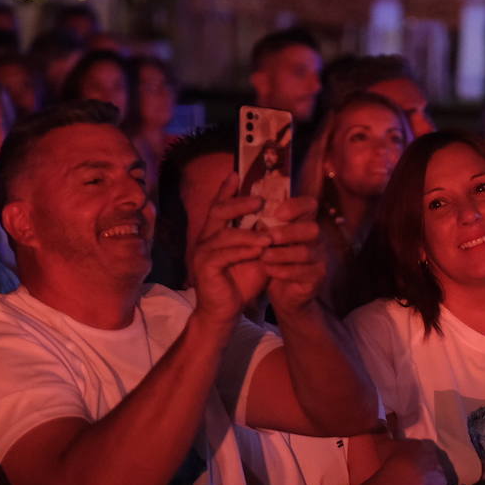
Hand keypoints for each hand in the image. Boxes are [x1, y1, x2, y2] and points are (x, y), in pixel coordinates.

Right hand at [189, 174, 270, 326]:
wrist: (225, 312)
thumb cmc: (240, 283)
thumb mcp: (257, 257)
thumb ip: (263, 239)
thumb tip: (283, 222)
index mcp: (215, 233)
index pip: (219, 206)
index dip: (225, 189)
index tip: (236, 172)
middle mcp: (205, 239)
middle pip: (218, 212)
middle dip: (238, 203)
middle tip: (259, 200)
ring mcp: (202, 253)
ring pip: (224, 234)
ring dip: (247, 233)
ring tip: (268, 235)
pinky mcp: (204, 268)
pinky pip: (223, 254)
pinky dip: (242, 251)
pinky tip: (258, 250)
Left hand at [261, 197, 326, 315]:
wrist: (285, 293)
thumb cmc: (275, 259)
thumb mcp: (270, 240)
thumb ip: (265, 223)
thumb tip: (244, 205)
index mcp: (305, 222)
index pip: (310, 204)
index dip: (295, 206)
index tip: (276, 213)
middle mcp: (317, 239)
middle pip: (312, 228)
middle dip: (288, 232)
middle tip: (268, 237)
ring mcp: (320, 259)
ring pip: (305, 252)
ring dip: (282, 253)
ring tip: (263, 256)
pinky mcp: (317, 278)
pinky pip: (302, 273)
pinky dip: (283, 271)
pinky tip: (268, 270)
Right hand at [382, 437, 451, 484]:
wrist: (403, 479)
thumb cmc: (393, 459)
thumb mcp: (384, 443)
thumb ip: (385, 430)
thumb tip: (381, 420)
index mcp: (425, 444)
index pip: (424, 447)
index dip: (417, 454)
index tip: (409, 460)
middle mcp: (436, 456)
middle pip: (432, 460)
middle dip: (425, 465)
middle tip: (413, 473)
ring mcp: (440, 471)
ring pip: (436, 473)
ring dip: (429, 478)